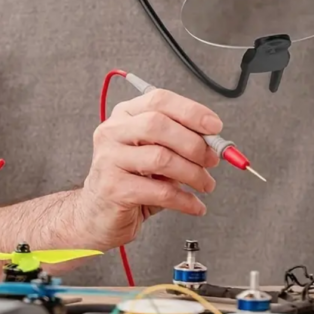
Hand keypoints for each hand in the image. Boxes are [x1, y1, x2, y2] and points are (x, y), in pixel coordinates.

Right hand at [78, 89, 221, 249]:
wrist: (97, 212)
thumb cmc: (133, 177)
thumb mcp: (157, 150)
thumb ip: (182, 139)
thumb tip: (216, 143)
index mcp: (127, 114)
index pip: (160, 100)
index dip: (191, 111)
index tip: (215, 127)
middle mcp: (113, 131)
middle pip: (158, 125)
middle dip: (194, 143)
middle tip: (212, 159)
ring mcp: (109, 158)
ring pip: (161, 158)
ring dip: (193, 173)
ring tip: (206, 184)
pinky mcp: (112, 188)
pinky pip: (158, 191)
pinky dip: (184, 199)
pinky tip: (195, 204)